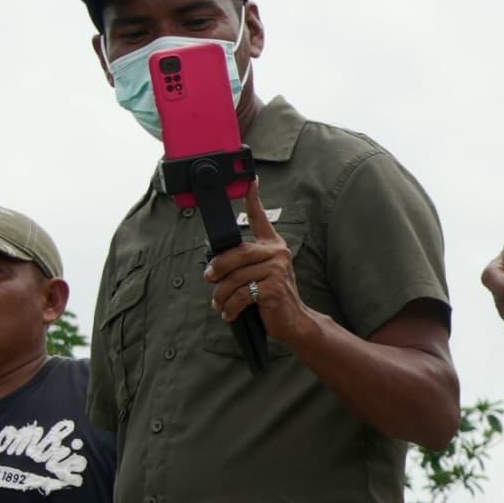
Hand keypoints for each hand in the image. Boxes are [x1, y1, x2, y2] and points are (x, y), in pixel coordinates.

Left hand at [204, 197, 317, 349]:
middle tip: (209, 279)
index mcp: (274, 246)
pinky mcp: (274, 288)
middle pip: (238, 253)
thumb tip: (213, 267)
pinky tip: (229, 313)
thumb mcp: (260, 275)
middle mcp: (278, 254)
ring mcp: (277, 270)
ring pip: (236, 277)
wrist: (294, 321)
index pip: (261, 219)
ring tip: (220, 304)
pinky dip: (230, 307)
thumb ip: (244, 264)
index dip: (254, 199)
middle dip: (218, 268)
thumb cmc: (273, 298)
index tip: (251, 180)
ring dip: (222, 295)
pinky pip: (242, 294)